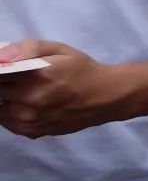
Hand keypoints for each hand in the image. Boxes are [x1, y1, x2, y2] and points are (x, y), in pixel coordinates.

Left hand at [0, 40, 131, 137]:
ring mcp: (28, 120)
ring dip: (5, 99)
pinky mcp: (30, 132)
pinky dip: (10, 113)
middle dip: (3, 84)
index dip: (2, 71)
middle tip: (19, 80)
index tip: (8, 69)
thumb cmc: (82, 70)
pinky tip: (26, 105)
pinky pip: (6, 122)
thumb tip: (1, 55)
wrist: (105, 98)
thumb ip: (29, 48)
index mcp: (35, 76)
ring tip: (24, 92)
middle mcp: (28, 101)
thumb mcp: (60, 50)